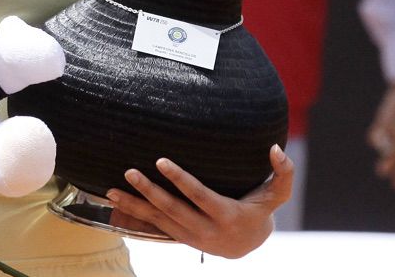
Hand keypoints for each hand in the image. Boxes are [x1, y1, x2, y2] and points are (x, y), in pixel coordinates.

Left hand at [104, 144, 293, 258]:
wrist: (247, 245)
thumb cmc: (260, 211)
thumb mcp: (277, 195)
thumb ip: (283, 173)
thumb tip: (276, 148)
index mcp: (227, 215)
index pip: (199, 196)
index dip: (180, 179)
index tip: (161, 161)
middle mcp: (205, 229)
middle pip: (172, 210)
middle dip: (149, 192)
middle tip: (129, 172)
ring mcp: (189, 235)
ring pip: (157, 221)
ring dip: (133, 205)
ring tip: (111, 189)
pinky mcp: (178, 236)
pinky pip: (152, 226)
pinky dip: (133, 216)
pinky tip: (114, 203)